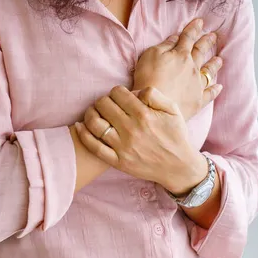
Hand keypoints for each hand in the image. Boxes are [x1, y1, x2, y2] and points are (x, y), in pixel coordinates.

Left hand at [75, 86, 205, 194]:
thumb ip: (154, 94)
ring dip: (90, 113)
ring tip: (93, 112)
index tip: (118, 96)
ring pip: (94, 123)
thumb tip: (134, 91)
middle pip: (103, 105)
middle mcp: (132, 130)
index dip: (115, 91)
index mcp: (144, 115)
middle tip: (106, 104)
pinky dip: (82, 134)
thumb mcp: (173, 109)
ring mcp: (123, 147)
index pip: (117, 93)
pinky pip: (94, 147)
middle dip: (103, 100)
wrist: (178, 166)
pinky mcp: (117, 161)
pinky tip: (78, 126)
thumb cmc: (175, 135)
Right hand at [133, 18, 223, 119]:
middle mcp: (192, 68)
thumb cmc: (148, 78)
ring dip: (214, 64)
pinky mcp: (198, 101)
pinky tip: (219, 86)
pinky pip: (210, 93)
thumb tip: (175, 37)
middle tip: (213, 36)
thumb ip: (165, 46)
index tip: (200, 21)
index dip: (193, 29)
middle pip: (200, 52)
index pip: (188, 38)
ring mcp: (197, 84)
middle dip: (206, 42)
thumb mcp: (150, 56)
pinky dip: (215, 89)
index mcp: (180, 55)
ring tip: (219, 59)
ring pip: (208, 71)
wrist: (155, 106)